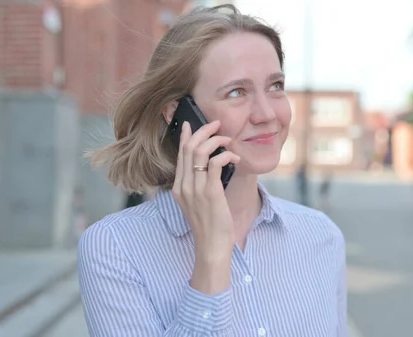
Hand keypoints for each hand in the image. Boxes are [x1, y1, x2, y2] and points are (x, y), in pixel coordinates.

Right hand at [171, 120, 239, 293]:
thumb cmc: (210, 226)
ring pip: (200, 152)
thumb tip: (210, 167)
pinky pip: (215, 163)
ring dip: (215, 140)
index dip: (186, 136)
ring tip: (228, 139)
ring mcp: (195, 189)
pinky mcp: (210, 192)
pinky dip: (225, 155)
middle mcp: (183, 186)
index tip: (192, 124)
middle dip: (203, 131)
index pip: (180, 154)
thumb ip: (198, 186)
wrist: (211, 246)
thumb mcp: (198, 204)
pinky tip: (234, 158)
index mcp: (178, 188)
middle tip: (217, 125)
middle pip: (189, 148)